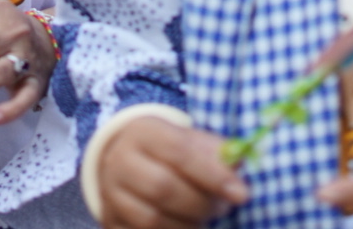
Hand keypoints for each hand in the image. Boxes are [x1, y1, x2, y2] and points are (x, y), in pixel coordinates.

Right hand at [96, 117, 248, 228]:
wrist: (128, 162)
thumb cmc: (170, 152)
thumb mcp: (191, 141)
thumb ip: (216, 153)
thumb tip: (239, 166)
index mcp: (143, 132)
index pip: (180, 152)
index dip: (214, 174)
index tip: (242, 194)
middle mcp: (120, 161)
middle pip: (163, 189)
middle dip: (201, 204)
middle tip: (222, 208)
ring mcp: (110, 194)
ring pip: (152, 220)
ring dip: (189, 225)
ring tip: (205, 218)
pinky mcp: (109, 221)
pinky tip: (187, 227)